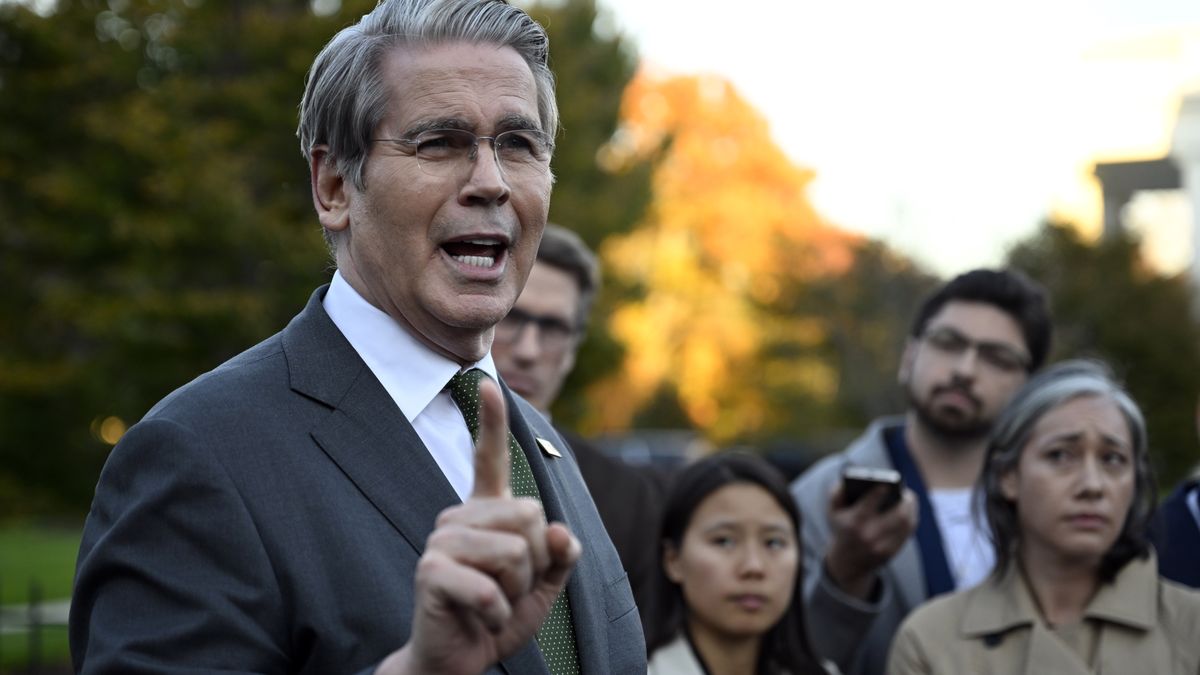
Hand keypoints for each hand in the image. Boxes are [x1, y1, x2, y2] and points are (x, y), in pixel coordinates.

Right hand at [376, 378, 580, 674]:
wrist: (458, 660)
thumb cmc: (498, 618)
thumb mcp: (542, 587)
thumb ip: (560, 557)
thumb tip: (561, 531)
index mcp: (486, 514)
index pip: (489, 459)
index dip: (491, 422)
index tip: (488, 382)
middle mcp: (460, 517)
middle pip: (531, 516)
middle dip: (537, 564)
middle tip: (510, 590)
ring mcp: (441, 540)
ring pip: (516, 552)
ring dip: (518, 592)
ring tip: (495, 604)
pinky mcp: (431, 571)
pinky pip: (492, 588)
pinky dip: (499, 614)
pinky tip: (481, 619)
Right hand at [823, 479, 917, 598]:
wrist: (847, 563)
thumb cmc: (841, 528)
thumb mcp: (833, 511)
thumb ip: (836, 492)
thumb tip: (849, 480)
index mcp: (854, 523)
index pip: (870, 504)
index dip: (880, 492)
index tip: (887, 483)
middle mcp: (870, 536)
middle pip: (898, 515)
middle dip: (905, 501)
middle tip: (906, 491)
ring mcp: (882, 546)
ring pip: (906, 523)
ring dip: (910, 509)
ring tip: (909, 498)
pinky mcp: (892, 552)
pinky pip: (907, 532)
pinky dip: (910, 519)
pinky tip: (909, 511)